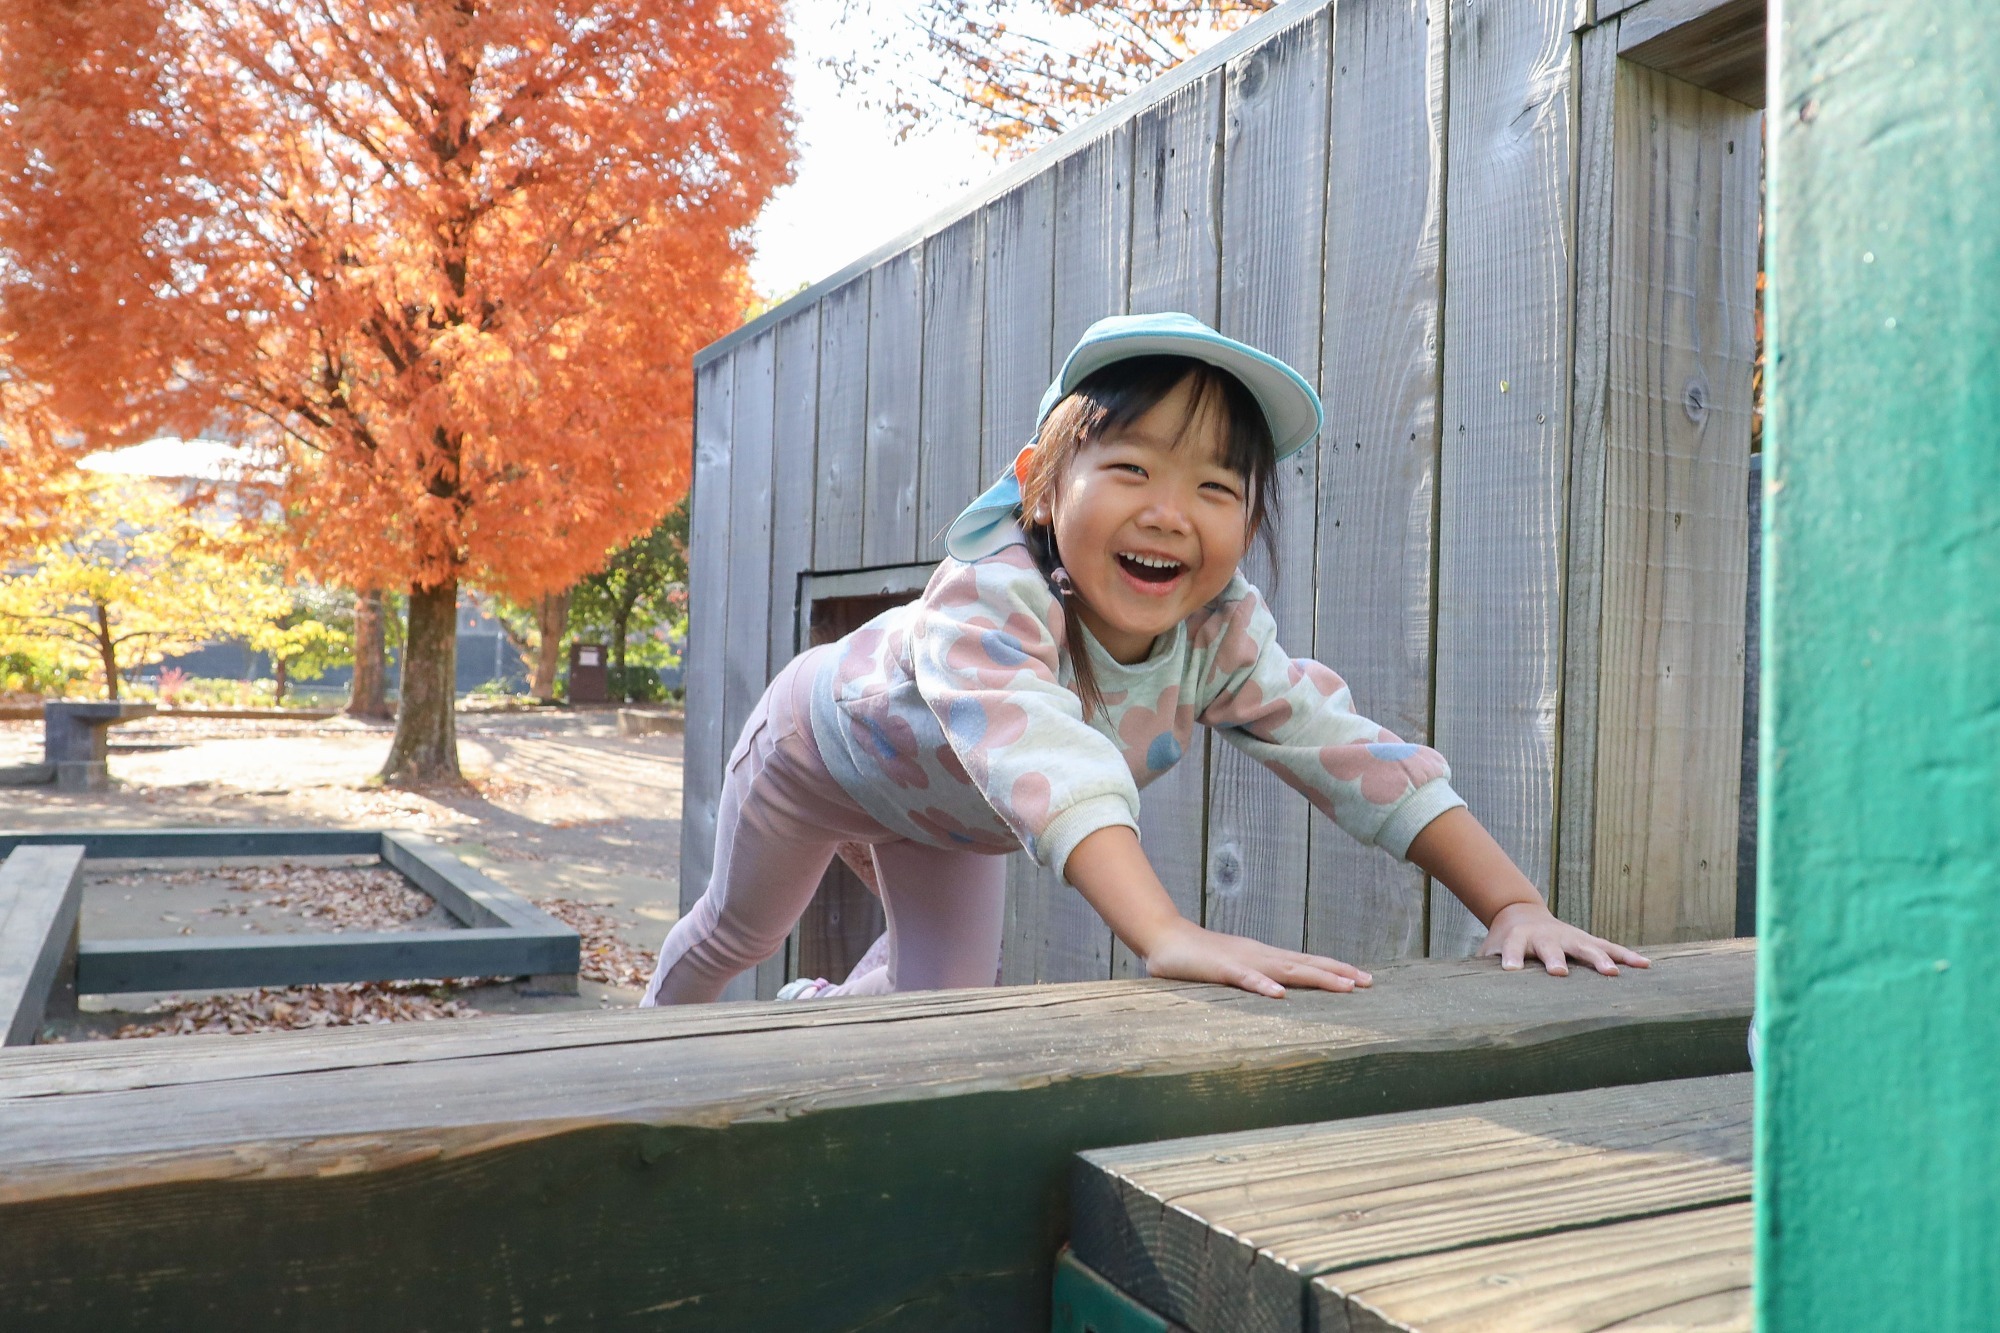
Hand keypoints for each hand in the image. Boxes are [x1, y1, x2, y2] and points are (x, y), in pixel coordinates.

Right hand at [1143, 918, 1372, 997]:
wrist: (1165, 939)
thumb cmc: (1200, 959)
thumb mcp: (1234, 970)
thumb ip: (1255, 980)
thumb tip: (1278, 993)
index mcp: (1265, 958)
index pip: (1307, 963)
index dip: (1335, 969)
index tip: (1364, 979)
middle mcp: (1261, 956)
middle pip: (1306, 964)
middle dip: (1339, 973)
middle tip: (1369, 982)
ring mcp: (1243, 961)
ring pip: (1286, 970)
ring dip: (1317, 978)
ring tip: (1344, 987)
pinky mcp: (1222, 969)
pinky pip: (1246, 979)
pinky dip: (1263, 986)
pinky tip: (1280, 995)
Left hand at [1478, 901, 1650, 976]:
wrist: (1520, 914)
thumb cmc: (1503, 942)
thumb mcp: (1489, 952)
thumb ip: (1482, 970)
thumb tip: (1467, 996)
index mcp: (1517, 939)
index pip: (1512, 949)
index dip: (1511, 958)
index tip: (1511, 970)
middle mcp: (1545, 936)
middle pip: (1551, 948)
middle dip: (1556, 959)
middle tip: (1559, 973)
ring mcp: (1569, 936)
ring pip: (1586, 947)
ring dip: (1599, 960)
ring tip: (1613, 974)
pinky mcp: (1586, 939)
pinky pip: (1609, 947)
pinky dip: (1626, 956)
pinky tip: (1645, 966)